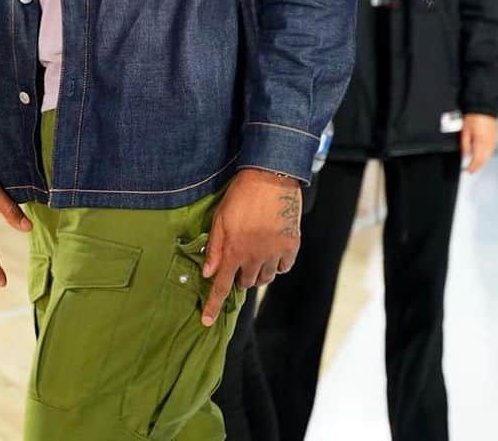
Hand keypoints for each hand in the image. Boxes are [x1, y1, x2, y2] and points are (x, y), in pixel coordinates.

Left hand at [200, 169, 301, 327]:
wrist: (271, 176)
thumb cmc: (241, 194)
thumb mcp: (220, 217)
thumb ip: (215, 247)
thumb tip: (207, 273)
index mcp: (234, 251)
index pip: (221, 286)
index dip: (212, 305)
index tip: (206, 322)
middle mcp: (254, 257)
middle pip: (245, 283)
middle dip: (239, 276)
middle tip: (239, 260)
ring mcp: (275, 252)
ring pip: (265, 278)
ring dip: (257, 272)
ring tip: (256, 254)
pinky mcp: (291, 245)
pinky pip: (284, 267)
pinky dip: (277, 265)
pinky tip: (273, 252)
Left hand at [461, 113, 497, 174]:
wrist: (484, 107)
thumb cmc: (474, 116)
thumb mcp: (465, 130)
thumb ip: (465, 144)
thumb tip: (465, 155)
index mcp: (481, 142)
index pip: (477, 160)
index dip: (472, 167)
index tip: (467, 171)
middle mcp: (489, 144)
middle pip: (484, 160)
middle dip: (477, 166)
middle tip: (470, 170)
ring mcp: (494, 141)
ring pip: (488, 157)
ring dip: (482, 162)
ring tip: (474, 164)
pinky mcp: (495, 138)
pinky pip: (491, 151)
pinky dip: (486, 156)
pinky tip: (481, 156)